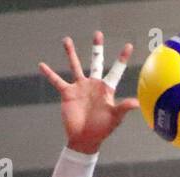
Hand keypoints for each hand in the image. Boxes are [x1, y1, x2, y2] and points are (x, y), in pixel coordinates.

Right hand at [39, 31, 139, 153]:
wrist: (84, 139)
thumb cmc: (102, 130)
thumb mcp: (115, 118)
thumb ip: (124, 108)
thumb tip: (136, 103)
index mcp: (106, 89)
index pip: (115, 71)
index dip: (122, 59)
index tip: (129, 45)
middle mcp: (93, 85)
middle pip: (96, 62)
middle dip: (97, 48)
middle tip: (98, 34)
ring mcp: (79, 87)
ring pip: (75, 66)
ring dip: (71, 53)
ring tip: (66, 40)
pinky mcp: (67, 93)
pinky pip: (57, 81)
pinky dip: (49, 74)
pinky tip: (42, 65)